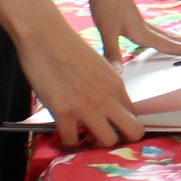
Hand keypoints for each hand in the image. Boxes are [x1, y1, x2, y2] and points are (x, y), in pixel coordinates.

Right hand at [16, 13, 143, 147]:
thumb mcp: (99, 66)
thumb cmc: (68, 47)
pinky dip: (67, 141)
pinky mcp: (64, 112)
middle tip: (103, 137)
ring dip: (95, 143)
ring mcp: (87, 107)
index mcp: (117, 85)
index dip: (124, 126)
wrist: (46, 37)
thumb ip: (106, 86)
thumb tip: (106, 104)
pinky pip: (72, 140)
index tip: (111, 127)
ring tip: (83, 136)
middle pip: (134, 132)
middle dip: (121, 140)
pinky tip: (63, 133)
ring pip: (107, 141)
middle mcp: (107, 98)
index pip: (135, 116)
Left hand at [73, 0, 180, 62]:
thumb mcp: (107, 29)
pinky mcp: (130, 15)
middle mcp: (144, 26)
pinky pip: (152, 30)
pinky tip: (156, 35)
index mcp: (142, 31)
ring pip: (163, 33)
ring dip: (178, 39)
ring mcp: (138, 20)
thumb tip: (118, 73)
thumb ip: (113, 52)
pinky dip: (161, 35)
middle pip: (172, 38)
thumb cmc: (105, 0)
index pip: (170, 45)